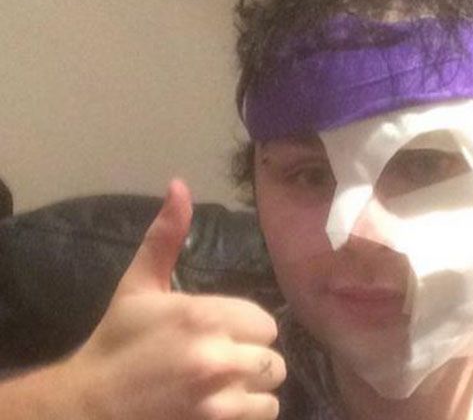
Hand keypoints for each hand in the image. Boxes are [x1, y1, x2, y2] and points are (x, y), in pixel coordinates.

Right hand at [64, 179, 284, 418]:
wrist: (90, 405)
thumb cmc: (118, 341)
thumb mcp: (139, 285)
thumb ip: (167, 236)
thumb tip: (180, 185)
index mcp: (203, 315)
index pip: (264, 322)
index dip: (246, 327)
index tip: (223, 331)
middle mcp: (218, 356)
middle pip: (273, 355)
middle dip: (252, 354)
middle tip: (223, 357)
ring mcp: (219, 397)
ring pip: (272, 386)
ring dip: (254, 384)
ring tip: (225, 381)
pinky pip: (263, 414)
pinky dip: (249, 410)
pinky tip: (223, 403)